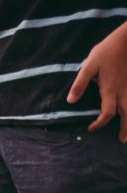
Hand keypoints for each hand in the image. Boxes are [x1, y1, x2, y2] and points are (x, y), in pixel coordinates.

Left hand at [67, 22, 126, 141]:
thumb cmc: (106, 51)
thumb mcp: (89, 66)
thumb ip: (80, 84)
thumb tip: (70, 101)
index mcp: (110, 89)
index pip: (107, 113)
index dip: (100, 123)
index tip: (91, 128)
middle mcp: (124, 91)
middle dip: (125, 129)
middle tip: (122, 140)